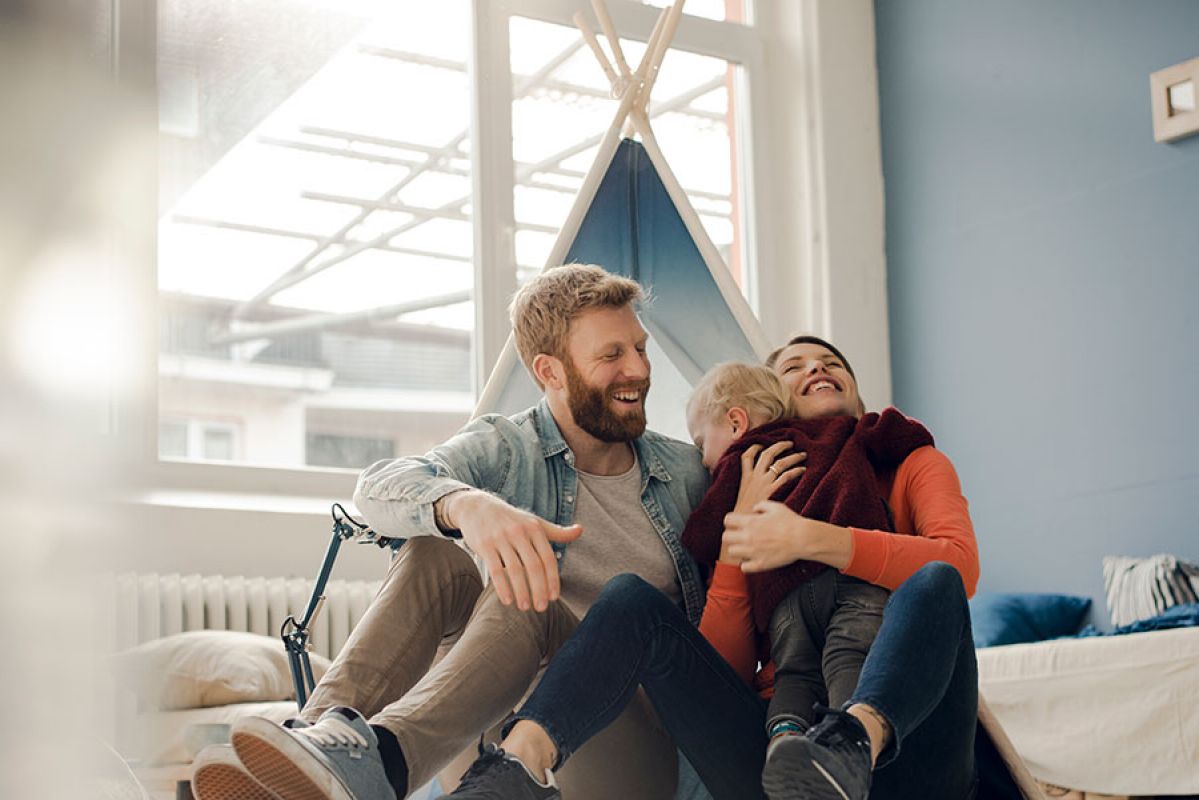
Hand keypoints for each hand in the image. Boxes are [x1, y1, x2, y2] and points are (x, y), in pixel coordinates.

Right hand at [444, 490, 582, 611]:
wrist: (477, 507)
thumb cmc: (511, 519)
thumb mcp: (534, 522)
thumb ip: (557, 531)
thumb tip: (580, 530)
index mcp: (534, 528)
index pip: (548, 558)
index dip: (552, 579)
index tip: (554, 598)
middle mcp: (519, 532)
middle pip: (533, 566)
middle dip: (539, 589)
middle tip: (541, 608)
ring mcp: (501, 538)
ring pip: (514, 569)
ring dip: (522, 592)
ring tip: (525, 607)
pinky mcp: (485, 545)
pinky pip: (495, 570)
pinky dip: (503, 587)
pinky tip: (507, 601)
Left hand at [722, 501, 851, 571]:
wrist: (802, 538)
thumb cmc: (791, 522)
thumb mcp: (776, 507)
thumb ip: (761, 505)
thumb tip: (754, 509)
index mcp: (750, 522)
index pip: (727, 520)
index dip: (731, 521)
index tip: (737, 524)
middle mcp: (748, 537)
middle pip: (725, 537)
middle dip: (731, 536)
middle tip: (740, 537)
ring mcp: (752, 552)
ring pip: (731, 552)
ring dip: (738, 550)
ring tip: (746, 548)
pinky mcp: (760, 564)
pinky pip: (743, 567)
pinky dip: (746, 564)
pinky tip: (753, 559)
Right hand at [733, 442, 806, 513]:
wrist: (744, 523)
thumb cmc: (742, 514)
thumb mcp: (740, 497)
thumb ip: (747, 488)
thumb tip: (754, 486)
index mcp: (745, 477)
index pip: (747, 456)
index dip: (754, 448)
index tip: (762, 444)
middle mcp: (755, 477)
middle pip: (767, 454)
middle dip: (779, 446)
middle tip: (790, 443)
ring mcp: (764, 483)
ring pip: (780, 463)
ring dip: (793, 457)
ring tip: (802, 455)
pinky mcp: (773, 490)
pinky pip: (787, 476)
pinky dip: (796, 471)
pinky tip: (803, 470)